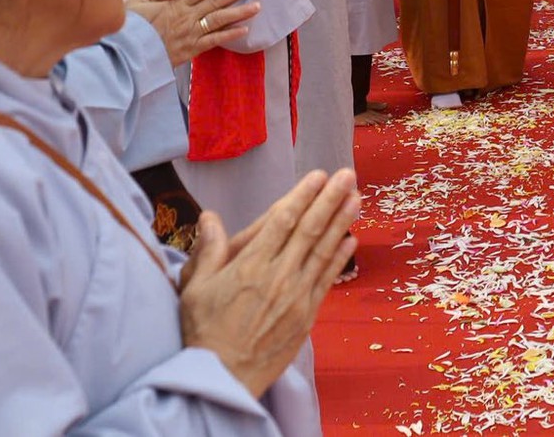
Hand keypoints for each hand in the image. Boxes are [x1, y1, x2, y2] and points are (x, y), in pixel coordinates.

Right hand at [129, 0, 260, 67]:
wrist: (124, 56)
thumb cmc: (128, 28)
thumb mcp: (134, 2)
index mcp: (174, 4)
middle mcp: (186, 17)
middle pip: (216, 1)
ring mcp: (190, 34)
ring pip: (220, 20)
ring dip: (240, 13)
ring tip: (257, 6)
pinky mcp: (190, 50)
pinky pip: (214, 41)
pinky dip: (229, 35)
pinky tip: (244, 30)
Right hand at [178, 169, 359, 398]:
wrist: (223, 377)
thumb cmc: (204, 332)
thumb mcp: (196, 288)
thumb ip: (208, 250)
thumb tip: (209, 216)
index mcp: (251, 265)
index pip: (282, 221)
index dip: (302, 195)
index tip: (318, 175)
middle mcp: (278, 274)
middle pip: (310, 229)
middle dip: (329, 199)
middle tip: (348, 175)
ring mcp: (296, 294)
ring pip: (324, 250)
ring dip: (342, 221)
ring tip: (357, 197)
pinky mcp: (306, 313)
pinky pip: (327, 278)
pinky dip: (340, 256)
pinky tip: (351, 238)